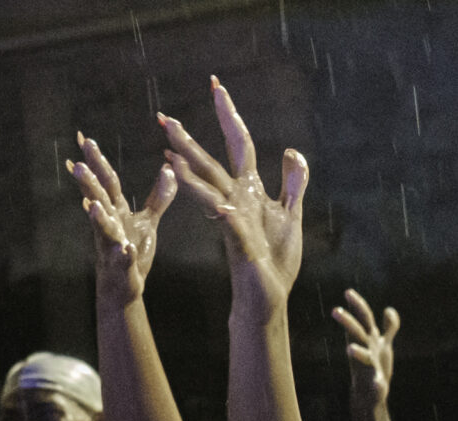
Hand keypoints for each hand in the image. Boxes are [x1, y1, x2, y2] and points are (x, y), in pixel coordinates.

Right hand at [67, 133, 175, 306]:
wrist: (123, 287)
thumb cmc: (131, 250)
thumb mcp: (147, 221)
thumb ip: (157, 196)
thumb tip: (169, 169)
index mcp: (116, 211)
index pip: (106, 182)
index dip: (96, 161)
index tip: (85, 139)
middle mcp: (109, 225)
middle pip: (98, 200)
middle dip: (88, 184)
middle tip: (77, 165)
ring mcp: (112, 246)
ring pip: (103, 230)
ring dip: (98, 218)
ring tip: (94, 205)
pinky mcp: (121, 267)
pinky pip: (122, 260)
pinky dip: (124, 255)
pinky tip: (126, 249)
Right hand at [160, 76, 308, 308]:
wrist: (268, 297)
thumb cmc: (275, 260)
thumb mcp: (291, 214)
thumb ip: (293, 183)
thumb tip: (291, 151)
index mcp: (249, 190)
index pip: (238, 144)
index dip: (228, 115)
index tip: (216, 87)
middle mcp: (236, 201)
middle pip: (209, 165)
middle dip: (187, 142)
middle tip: (164, 119)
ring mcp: (234, 222)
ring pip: (209, 192)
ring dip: (191, 174)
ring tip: (170, 155)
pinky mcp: (241, 246)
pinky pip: (232, 227)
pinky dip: (226, 215)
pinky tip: (217, 206)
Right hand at [332, 288, 398, 408]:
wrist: (369, 395)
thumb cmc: (374, 367)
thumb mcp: (383, 344)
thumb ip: (388, 328)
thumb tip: (389, 310)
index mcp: (368, 340)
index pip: (363, 319)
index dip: (357, 306)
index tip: (347, 291)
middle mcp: (365, 351)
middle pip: (357, 333)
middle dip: (348, 323)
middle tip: (335, 311)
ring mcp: (368, 368)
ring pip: (362, 357)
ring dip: (357, 353)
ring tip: (350, 350)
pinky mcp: (375, 385)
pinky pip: (376, 385)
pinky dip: (377, 385)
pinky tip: (379, 384)